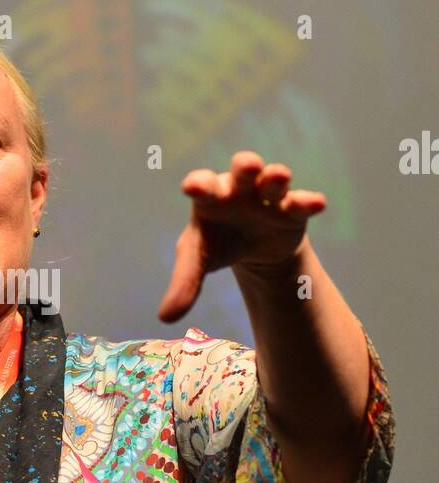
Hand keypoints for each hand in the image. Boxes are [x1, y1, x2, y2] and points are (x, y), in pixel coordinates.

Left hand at [157, 151, 326, 323]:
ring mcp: (268, 197)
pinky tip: (316, 203)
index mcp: (210, 195)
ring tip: (278, 177)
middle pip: (243, 170)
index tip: (192, 187)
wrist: (254, 247)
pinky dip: (307, 202)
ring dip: (276, 177)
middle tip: (248, 165)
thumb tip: (165, 318)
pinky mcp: (293, 211)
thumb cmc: (217, 243)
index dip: (199, 183)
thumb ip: (184, 283)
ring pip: (274, 179)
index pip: (202, 184)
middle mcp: (240, 188)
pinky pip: (301, 203)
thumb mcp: (199, 261)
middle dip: (246, 165)